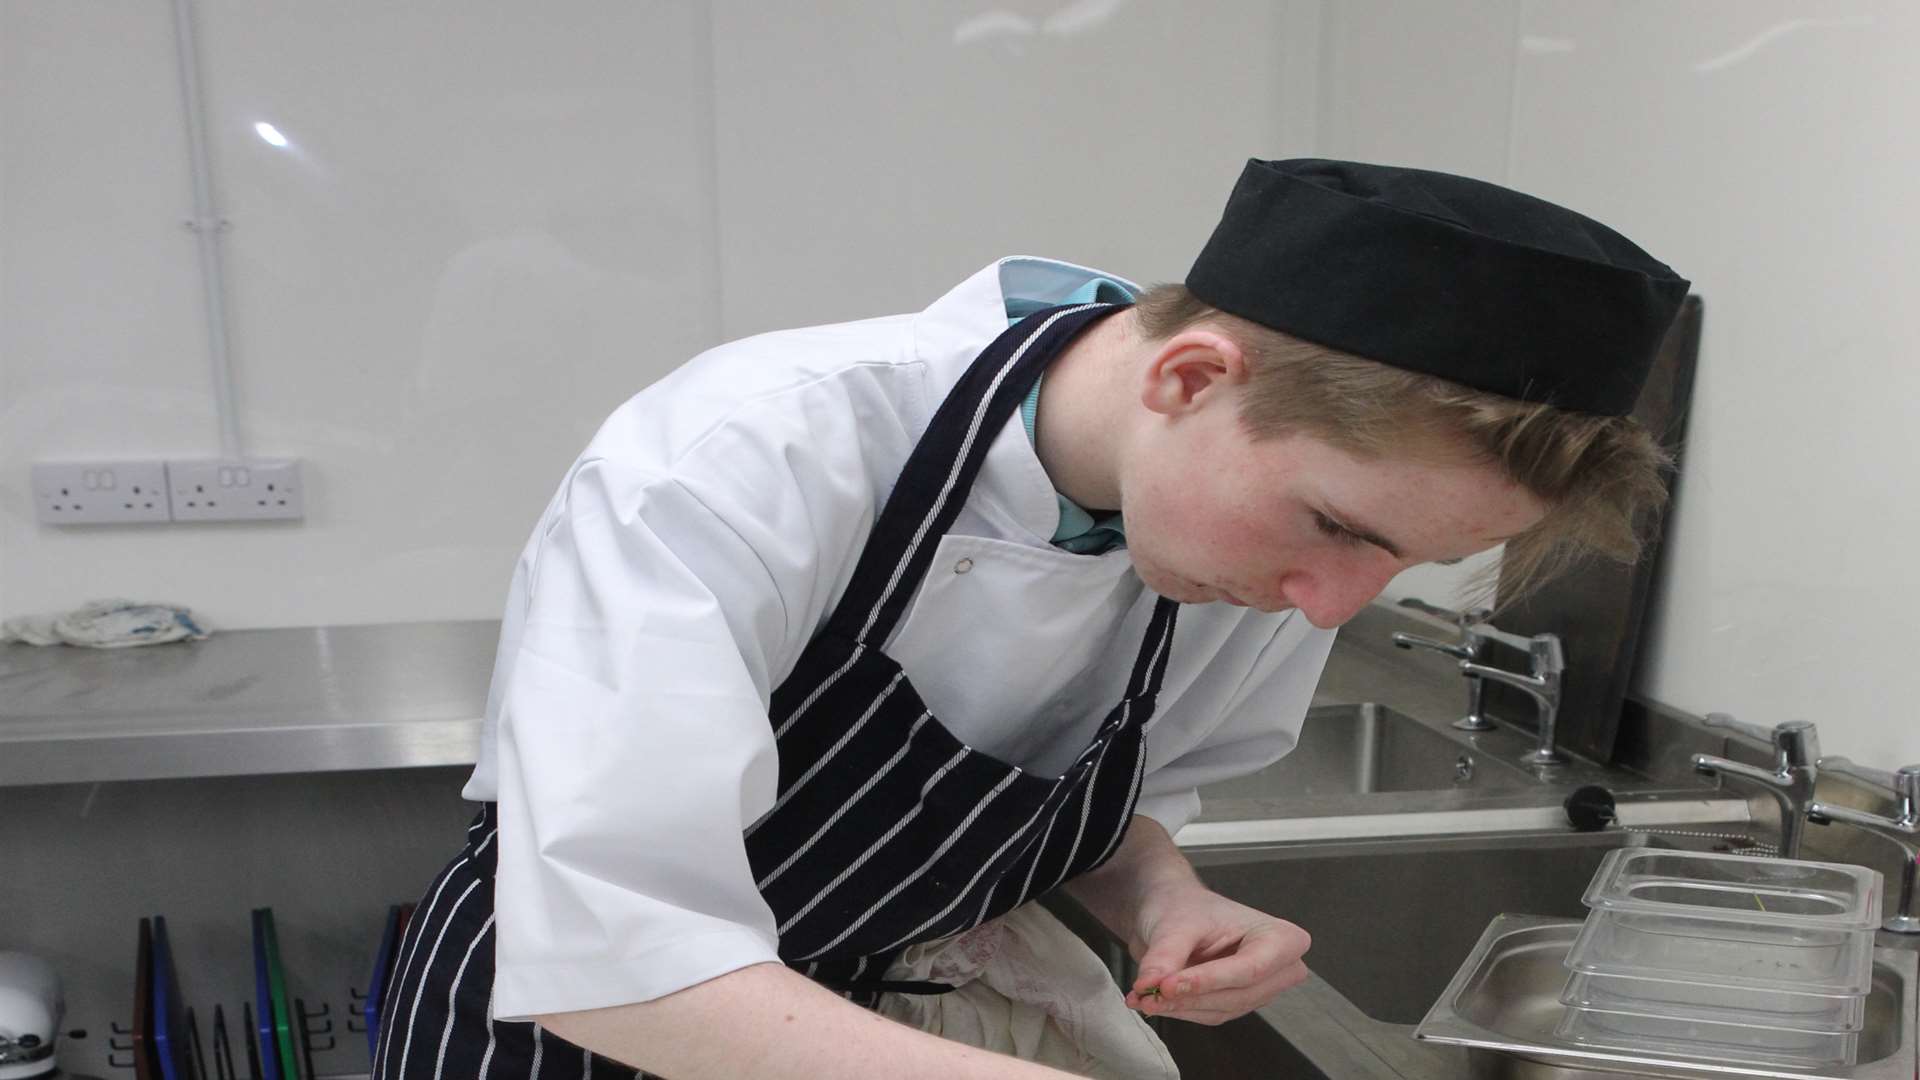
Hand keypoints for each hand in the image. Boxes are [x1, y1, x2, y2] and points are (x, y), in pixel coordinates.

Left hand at [1121, 881, 1310, 1025]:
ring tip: (1144, 996)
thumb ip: (1165, 956)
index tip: (1168, 985)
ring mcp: (1259, 988)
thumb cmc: (1185, 905)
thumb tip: (1150, 985)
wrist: (1172, 908)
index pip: (1249, 969)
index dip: (1208, 980)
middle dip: (1191, 997)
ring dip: (1181, 1006)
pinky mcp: (1237, 1003)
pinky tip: (1154, 1000)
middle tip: (1149, 994)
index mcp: (1281, 938)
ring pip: (1222, 1009)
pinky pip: (1210, 1015)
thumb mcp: (1175, 923)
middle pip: (1238, 995)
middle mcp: (1278, 967)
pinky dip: (1180, 1010)